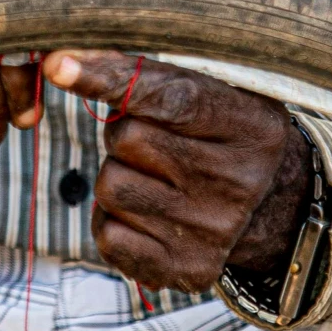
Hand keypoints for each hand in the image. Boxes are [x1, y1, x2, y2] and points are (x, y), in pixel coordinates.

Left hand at [40, 51, 313, 292]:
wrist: (273, 210)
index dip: (109, 79)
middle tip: (152, 141)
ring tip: (152, 176)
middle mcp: (237, 183)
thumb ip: (149, 76)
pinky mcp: (186, 269)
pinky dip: (113, 219)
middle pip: (128, 139)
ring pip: (110, 186)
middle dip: (124, 132)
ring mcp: (213, 231)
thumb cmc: (224, 135)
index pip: (169, 98)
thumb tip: (65, 61)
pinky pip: (108, 235)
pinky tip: (145, 212)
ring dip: (117, 174)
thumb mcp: (212, 92)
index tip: (58, 66)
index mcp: (252, 128)